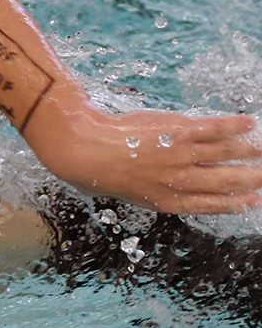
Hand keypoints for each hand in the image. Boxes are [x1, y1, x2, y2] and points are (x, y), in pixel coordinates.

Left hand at [28, 101, 261, 214]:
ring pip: (224, 154)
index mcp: (166, 200)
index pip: (211, 204)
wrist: (84, 150)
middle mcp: (178, 182)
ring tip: (261, 149)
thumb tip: (170, 184)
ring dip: (248, 151)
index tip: (256, 200)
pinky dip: (233, 126)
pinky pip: (212, 129)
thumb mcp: (130, 190)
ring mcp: (179, 156)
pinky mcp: (176, 132)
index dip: (236, 203)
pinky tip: (249, 123)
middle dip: (252, 179)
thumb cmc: (99, 171)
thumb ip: (155, 189)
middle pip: (225, 182)